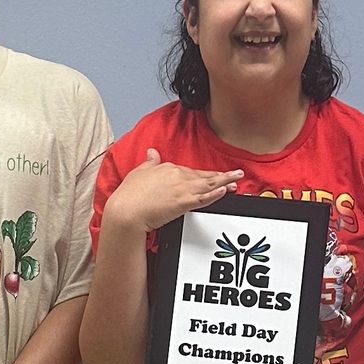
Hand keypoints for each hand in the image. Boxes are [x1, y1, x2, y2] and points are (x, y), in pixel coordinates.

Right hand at [102, 149, 244, 234]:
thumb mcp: (138, 173)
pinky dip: (216, 193)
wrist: (126, 211)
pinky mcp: (183, 203)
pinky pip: (204, 198)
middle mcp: (176, 176)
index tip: (213, 175)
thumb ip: (149, 162)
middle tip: (236, 174)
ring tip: (237, 180)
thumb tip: (152, 152)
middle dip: (221, 176)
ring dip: (224, 181)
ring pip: (208, 185)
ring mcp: (181, 189)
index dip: (204, 174)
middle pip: (203, 176)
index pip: (190, 171)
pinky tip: (225, 190)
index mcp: (167, 168)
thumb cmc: (129, 196)